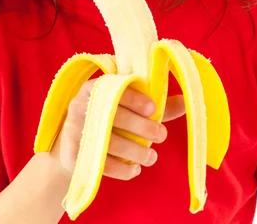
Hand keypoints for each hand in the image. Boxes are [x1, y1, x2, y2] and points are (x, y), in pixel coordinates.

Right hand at [51, 80, 185, 180]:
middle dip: (141, 127)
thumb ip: (154, 106)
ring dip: (136, 152)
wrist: (69, 144)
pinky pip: (101, 164)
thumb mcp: (124, 107)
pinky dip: (122, 169)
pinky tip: (135, 169)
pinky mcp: (72, 153)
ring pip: (110, 142)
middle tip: (161, 135)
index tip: (153, 109)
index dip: (135, 99)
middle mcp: (80, 105)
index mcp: (93, 87)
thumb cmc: (105, 119)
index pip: (114, 89)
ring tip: (151, 158)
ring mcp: (74, 129)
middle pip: (114, 116)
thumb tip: (187, 102)